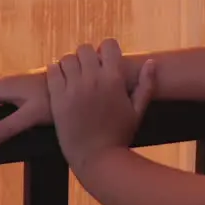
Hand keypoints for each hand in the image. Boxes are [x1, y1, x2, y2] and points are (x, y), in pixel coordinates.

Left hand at [47, 39, 154, 173]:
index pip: (108, 44)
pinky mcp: (57, 98)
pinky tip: (62, 83)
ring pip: (67, 58)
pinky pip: (52, 71)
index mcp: (114, 79)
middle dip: (88, 56)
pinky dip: (56, 72)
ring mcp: (73, 88)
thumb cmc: (120, 136)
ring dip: (71, 64)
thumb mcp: (138, 111)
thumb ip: (146, 85)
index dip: (107, 50)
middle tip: (89, 70)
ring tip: (74, 77)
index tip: (105, 61)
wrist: (97, 159)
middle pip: (85, 49)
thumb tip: (152, 62)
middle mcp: (93, 79)